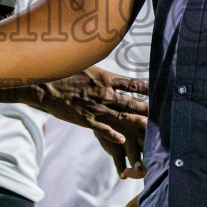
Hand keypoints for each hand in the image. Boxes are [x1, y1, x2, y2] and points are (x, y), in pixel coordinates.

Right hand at [33, 68, 149, 173]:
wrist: (45, 85)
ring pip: (120, 116)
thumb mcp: (86, 66)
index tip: (159, 90)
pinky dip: (113, 134)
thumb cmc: (64, 72)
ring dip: (135, 121)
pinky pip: (102, 128)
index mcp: (105, 78)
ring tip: (149, 126)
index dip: (146, 88)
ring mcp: (95, 107)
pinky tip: (122, 140)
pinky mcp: (85, 119)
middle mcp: (103, 93)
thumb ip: (101, 72)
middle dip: (146, 106)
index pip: (131, 83)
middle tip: (161, 111)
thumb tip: (111, 70)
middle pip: (130, 101)